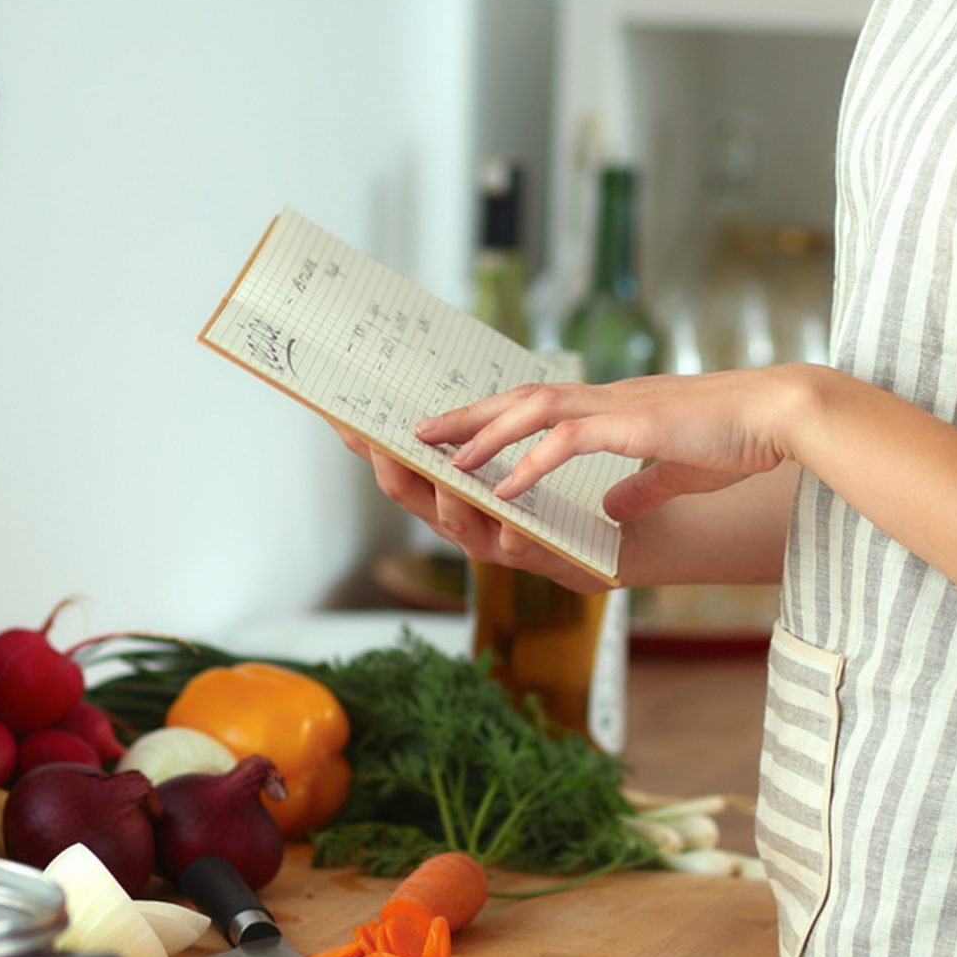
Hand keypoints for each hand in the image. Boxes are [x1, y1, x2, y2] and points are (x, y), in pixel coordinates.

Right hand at [333, 424, 612, 592]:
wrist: (618, 542)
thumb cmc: (560, 500)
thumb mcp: (507, 466)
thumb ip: (473, 440)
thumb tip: (432, 398)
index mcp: (450, 495)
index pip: (396, 465)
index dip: (365, 445)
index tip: (338, 414)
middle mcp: (464, 522)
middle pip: (410, 497)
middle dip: (392, 468)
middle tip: (379, 439)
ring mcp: (497, 544)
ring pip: (457, 524)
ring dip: (447, 497)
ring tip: (444, 472)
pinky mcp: (541, 558)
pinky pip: (518, 548)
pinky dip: (511, 534)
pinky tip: (509, 522)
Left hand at [416, 369, 800, 520]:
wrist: (783, 417)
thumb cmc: (738, 440)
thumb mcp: (676, 471)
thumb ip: (639, 485)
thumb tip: (614, 504)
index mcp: (609, 410)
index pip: (535, 407)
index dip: (490, 418)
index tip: (452, 433)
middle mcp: (603, 402)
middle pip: (516, 400)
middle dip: (463, 416)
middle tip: (415, 432)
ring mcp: (616, 410)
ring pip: (531, 411)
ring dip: (482, 433)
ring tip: (442, 456)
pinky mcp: (634, 427)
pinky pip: (568, 443)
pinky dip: (530, 464)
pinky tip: (502, 487)